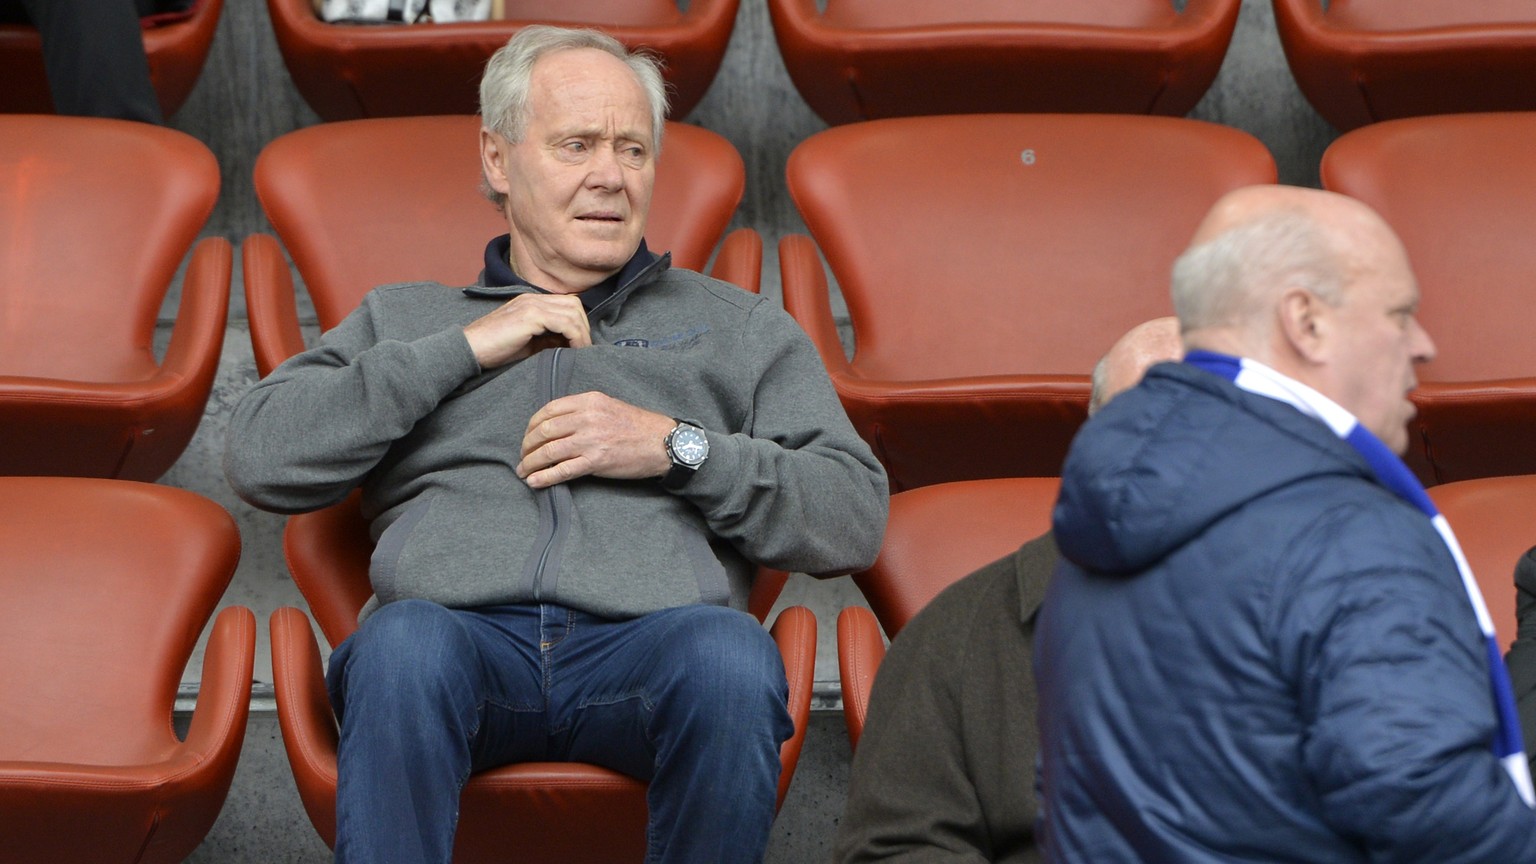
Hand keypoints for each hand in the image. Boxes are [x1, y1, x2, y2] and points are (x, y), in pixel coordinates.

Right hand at [463, 293, 590, 368]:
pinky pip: (565, 322)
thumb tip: (569, 346)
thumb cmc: (494, 350)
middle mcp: (533, 298)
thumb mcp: (527, 344)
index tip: (581, 345)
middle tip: (584, 348)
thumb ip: (547, 340)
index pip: (567, 304)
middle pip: (574, 304)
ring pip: (573, 311)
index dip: (578, 324)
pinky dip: (575, 336)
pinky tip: (573, 351)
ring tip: (581, 352)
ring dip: (582, 333)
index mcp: (531, 302)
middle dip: (584, 327)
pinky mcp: (530, 316)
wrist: (468, 350)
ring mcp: (531, 304)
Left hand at [517, 392, 675, 488]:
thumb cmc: (638, 426)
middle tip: (523, 456)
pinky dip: (544, 477)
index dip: (532, 425)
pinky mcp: (596, 461)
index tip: (528, 435)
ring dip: (530, 463)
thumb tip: (556, 423)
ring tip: (524, 471)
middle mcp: (587, 418)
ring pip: (548, 451)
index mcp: (589, 401)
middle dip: (527, 445)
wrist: (663, 443)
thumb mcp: (609, 406)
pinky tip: (535, 482)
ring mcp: (590, 440)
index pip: (548, 410)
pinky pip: (562, 470)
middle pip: (543, 431)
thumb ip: (583, 410)